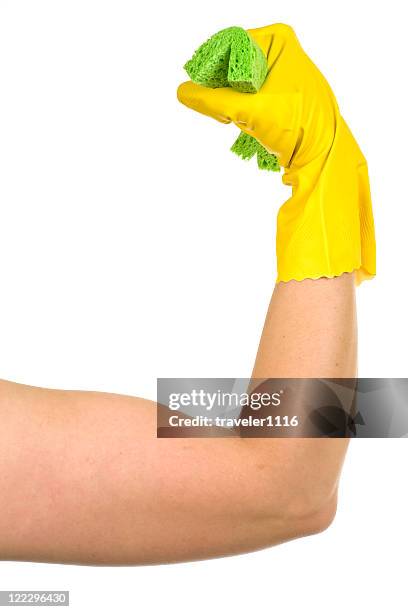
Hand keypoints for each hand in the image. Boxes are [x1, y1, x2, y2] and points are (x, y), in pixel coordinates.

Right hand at [178, 24, 375, 282]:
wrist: (324, 154)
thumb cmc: (295, 124)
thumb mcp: (249, 110)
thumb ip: (212, 100)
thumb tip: (182, 92)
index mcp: (278, 40)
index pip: (229, 44)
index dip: (210, 68)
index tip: (202, 91)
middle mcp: (281, 49)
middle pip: (232, 62)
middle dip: (219, 87)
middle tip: (217, 111)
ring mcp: (282, 70)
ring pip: (239, 80)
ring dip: (228, 100)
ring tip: (228, 119)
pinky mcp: (281, 92)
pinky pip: (250, 92)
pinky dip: (239, 106)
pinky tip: (238, 121)